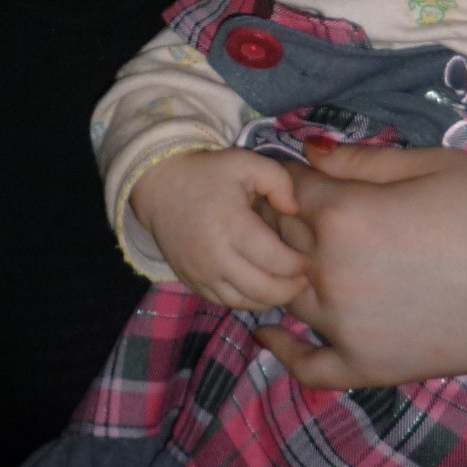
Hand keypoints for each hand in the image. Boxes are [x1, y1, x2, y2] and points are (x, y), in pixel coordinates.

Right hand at [129, 148, 307, 309]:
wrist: (159, 186)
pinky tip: (259, 289)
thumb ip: (279, 181)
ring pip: (244, 302)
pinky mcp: (191, 282)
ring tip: (285, 287)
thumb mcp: (246, 163)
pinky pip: (224, 303)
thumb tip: (294, 210)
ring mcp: (201, 273)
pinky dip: (246, 301)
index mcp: (232, 225)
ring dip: (269, 300)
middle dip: (289, 290)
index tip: (307, 259)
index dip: (297, 265)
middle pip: (262, 289)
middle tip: (303, 280)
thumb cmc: (207, 173)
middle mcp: (215, 256)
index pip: (274, 259)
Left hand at [254, 140, 466, 389]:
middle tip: (307, 212)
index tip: (309, 175)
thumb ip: (363, 160)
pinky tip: (270, 333)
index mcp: (345, 215)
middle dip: (286, 220)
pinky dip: (283, 351)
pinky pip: (307, 366)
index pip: (290, 189)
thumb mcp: (433, 165)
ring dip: (283, 272)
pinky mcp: (367, 367)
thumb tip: (307, 153)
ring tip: (294, 258)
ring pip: (285, 293)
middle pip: (280, 240)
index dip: (296, 177)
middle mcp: (332, 272)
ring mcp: (345, 327)